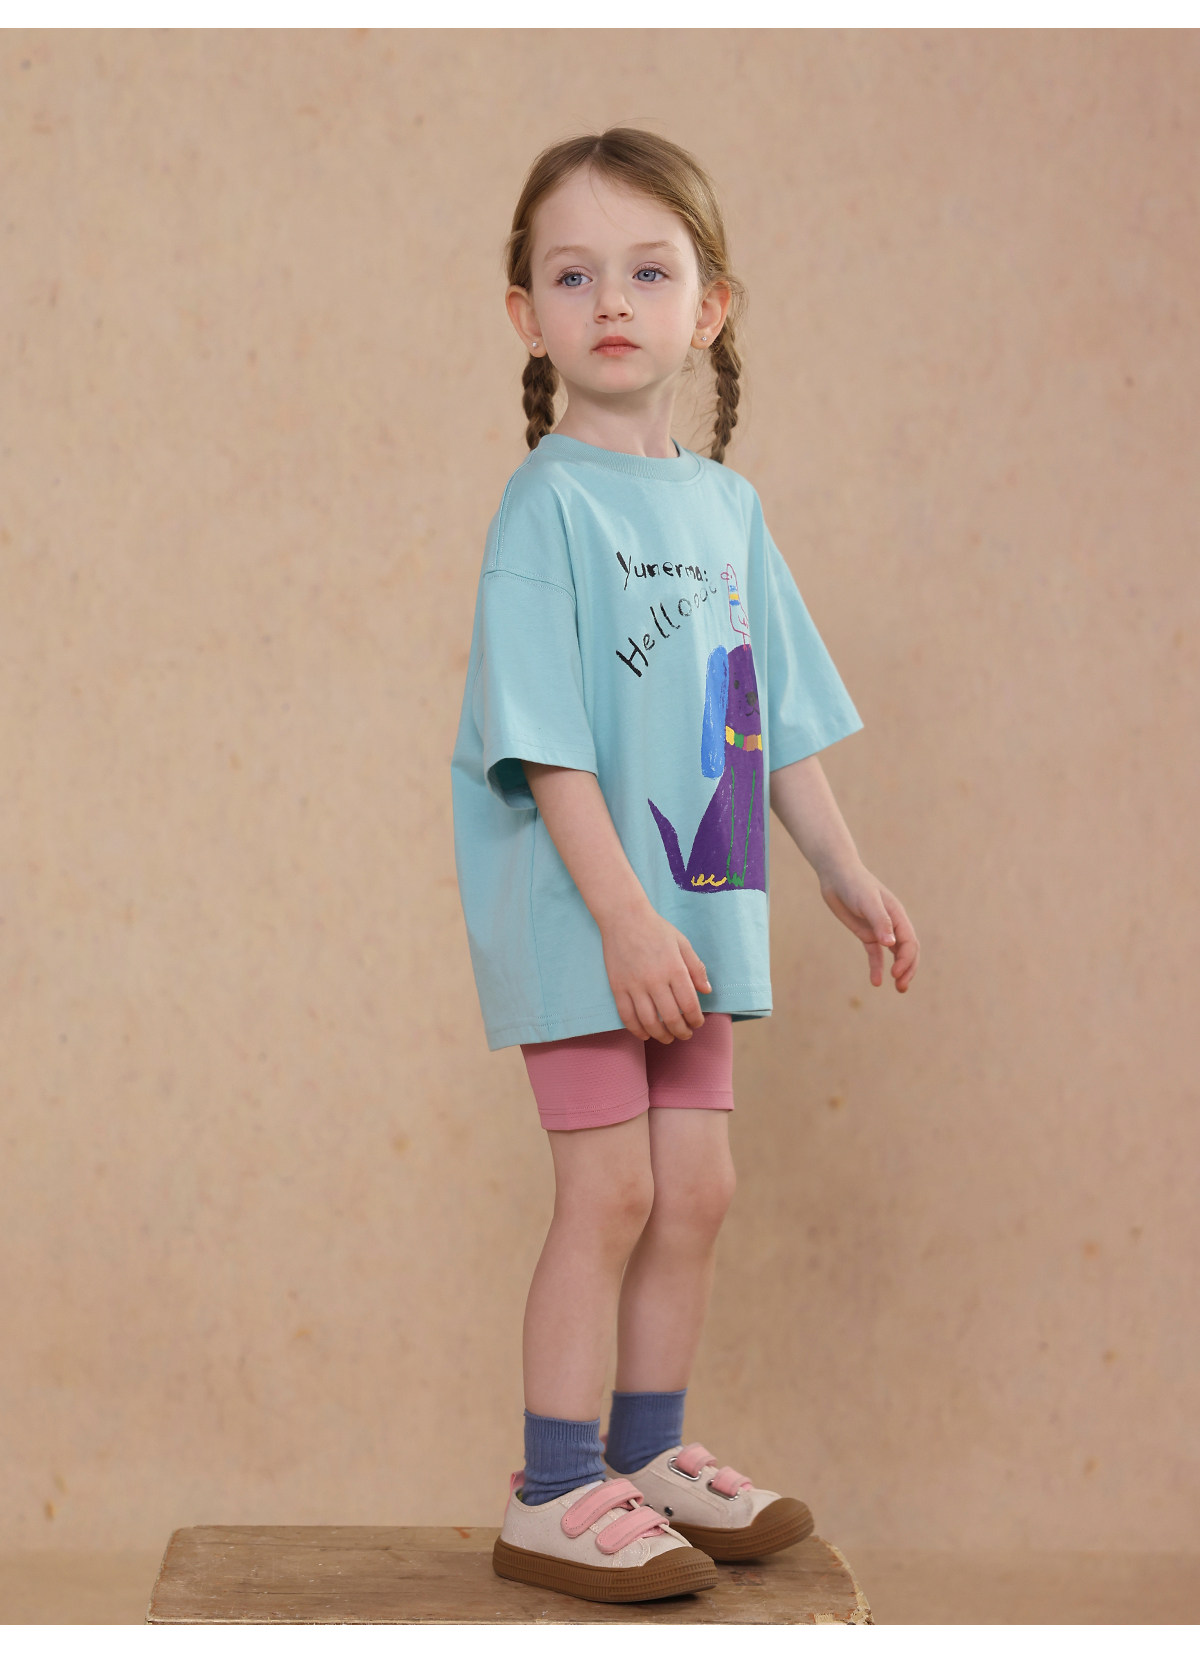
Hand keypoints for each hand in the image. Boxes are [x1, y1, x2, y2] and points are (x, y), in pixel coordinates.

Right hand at [600, 904, 711, 1041]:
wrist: (623, 918)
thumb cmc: (656, 929)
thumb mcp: (682, 943)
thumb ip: (696, 968)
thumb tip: (707, 991)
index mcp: (674, 968)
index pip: (689, 1005)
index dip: (696, 1020)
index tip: (698, 1023)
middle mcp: (655, 980)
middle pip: (671, 1018)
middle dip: (681, 1032)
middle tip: (685, 1035)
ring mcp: (634, 985)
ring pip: (649, 1022)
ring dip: (661, 1036)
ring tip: (668, 1038)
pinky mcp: (618, 987)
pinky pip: (627, 1016)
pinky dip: (637, 1030)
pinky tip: (645, 1034)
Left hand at [818, 861, 918, 991]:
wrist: (836, 875)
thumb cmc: (854, 885)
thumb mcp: (867, 902)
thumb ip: (879, 922)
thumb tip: (891, 944)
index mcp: (898, 916)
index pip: (909, 943)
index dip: (906, 960)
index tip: (895, 973)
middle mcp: (892, 924)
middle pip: (907, 951)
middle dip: (908, 969)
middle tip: (901, 987)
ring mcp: (879, 930)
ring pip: (895, 954)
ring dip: (898, 971)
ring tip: (897, 988)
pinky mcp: (866, 933)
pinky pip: (875, 954)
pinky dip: (877, 967)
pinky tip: (876, 981)